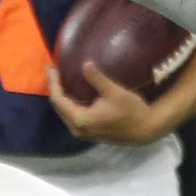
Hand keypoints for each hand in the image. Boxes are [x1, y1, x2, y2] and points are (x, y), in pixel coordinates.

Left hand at [44, 62, 169, 144]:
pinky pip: (73, 114)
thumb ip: (97, 78)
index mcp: (80, 119)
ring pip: (65, 111)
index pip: (58, 100)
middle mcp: (78, 128)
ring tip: (60, 78)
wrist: (145, 130)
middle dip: (54, 87)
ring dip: (62, 95)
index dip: (53, 82)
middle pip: (59, 107)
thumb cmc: (131, 111)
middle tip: (52, 70)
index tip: (50, 67)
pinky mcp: (90, 131)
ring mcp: (83, 131)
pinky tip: (73, 90)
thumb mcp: (114, 92)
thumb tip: (85, 64)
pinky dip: (70, 101)